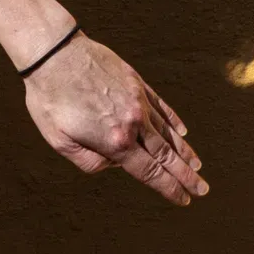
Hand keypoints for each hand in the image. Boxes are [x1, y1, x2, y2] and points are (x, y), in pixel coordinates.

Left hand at [23, 32, 207, 204]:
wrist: (54, 53)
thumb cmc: (50, 100)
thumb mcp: (59, 141)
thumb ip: (89, 161)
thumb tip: (112, 163)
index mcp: (116, 141)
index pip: (149, 172)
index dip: (169, 188)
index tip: (184, 200)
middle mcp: (134, 123)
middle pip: (166, 156)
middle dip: (186, 176)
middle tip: (203, 190)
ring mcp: (138, 101)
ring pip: (167, 131)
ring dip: (184, 151)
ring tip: (197, 166)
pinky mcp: (136, 83)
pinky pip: (161, 106)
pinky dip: (174, 121)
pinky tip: (183, 131)